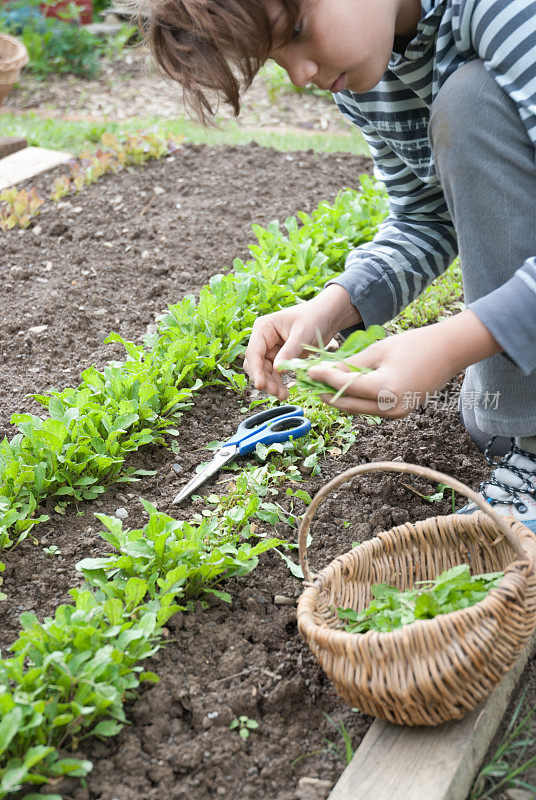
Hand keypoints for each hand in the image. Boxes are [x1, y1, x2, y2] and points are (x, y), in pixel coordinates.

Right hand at [243, 284, 360, 399]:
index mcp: (263, 328)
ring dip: (271, 384)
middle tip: (275, 392)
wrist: (327, 317)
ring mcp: (270, 349)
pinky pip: (274, 373)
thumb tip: (277, 370)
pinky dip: (278, 382)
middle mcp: (263, 339)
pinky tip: (285, 392)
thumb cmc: (314, 318)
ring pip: (264, 371)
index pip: (254, 352)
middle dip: (264, 379)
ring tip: (283, 396)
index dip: (256, 370)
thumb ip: (289, 352)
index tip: (261, 385)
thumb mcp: (302, 335)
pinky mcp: (279, 357)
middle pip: (256, 364)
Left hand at [307, 310, 500, 416]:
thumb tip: (327, 373)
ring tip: (321, 385)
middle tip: (308, 383)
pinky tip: (343, 388)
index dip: (323, 379)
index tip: (307, 371)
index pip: (345, 387)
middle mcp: (390, 408)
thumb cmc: (415, 344)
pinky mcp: (400, 412)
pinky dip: (356, 399)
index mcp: (386, 390)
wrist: (449, 351)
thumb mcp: (379, 350)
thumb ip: (352, 365)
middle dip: (326, 394)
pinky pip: (370, 408)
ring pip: (358, 409)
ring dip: (339, 398)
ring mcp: (396, 413)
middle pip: (348, 405)